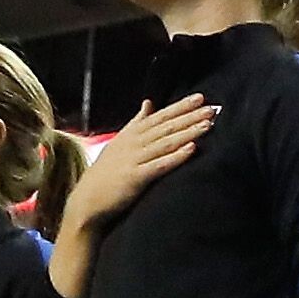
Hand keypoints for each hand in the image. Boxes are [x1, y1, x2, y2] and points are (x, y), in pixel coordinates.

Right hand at [62, 95, 214, 239]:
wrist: (87, 199)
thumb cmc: (107, 171)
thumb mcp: (120, 141)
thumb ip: (136, 123)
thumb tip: (148, 103)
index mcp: (131, 134)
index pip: (159, 116)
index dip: (180, 106)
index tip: (200, 97)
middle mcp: (133, 143)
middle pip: (165, 126)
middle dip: (189, 116)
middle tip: (210, 108)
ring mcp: (134, 159)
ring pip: (166, 142)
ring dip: (188, 132)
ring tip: (207, 124)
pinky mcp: (135, 177)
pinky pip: (160, 165)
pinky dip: (176, 156)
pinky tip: (192, 149)